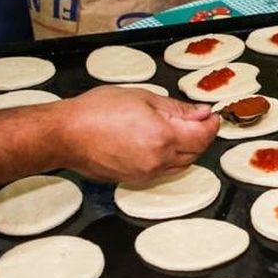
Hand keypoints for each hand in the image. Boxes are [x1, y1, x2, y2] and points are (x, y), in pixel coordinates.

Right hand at [51, 87, 219, 184]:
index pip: (203, 136)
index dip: (212, 124)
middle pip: (195, 153)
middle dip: (201, 136)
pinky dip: (169, 159)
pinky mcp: (135, 180)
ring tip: (177, 129)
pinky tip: (159, 143)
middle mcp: (158, 160)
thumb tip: (201, 113)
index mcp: (163, 136)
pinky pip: (163, 171)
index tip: (211, 115)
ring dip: (187, 149)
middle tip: (197, 119)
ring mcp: (146, 174)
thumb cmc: (97, 110)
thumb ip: (176, 108)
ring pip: (181, 165)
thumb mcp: (142, 97)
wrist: (66, 135)